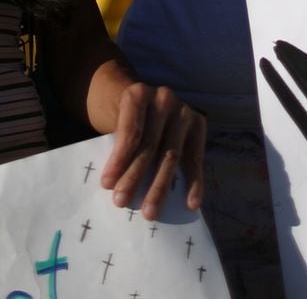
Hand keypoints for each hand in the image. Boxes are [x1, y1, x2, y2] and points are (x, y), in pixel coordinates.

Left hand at [102, 82, 205, 218]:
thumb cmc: (124, 116)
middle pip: (149, 145)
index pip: (130, 132)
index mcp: (138, 94)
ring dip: (160, 187)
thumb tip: (112, 184)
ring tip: (150, 212)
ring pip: (171, 155)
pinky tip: (191, 203)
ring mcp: (183, 111)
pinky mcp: (199, 123)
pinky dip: (194, 182)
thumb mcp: (113, 120)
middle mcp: (163, 98)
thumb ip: (114, 143)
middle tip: (122, 202)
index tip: (107, 185)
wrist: (143, 97)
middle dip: (135, 176)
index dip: (119, 159)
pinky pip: (196, 157)